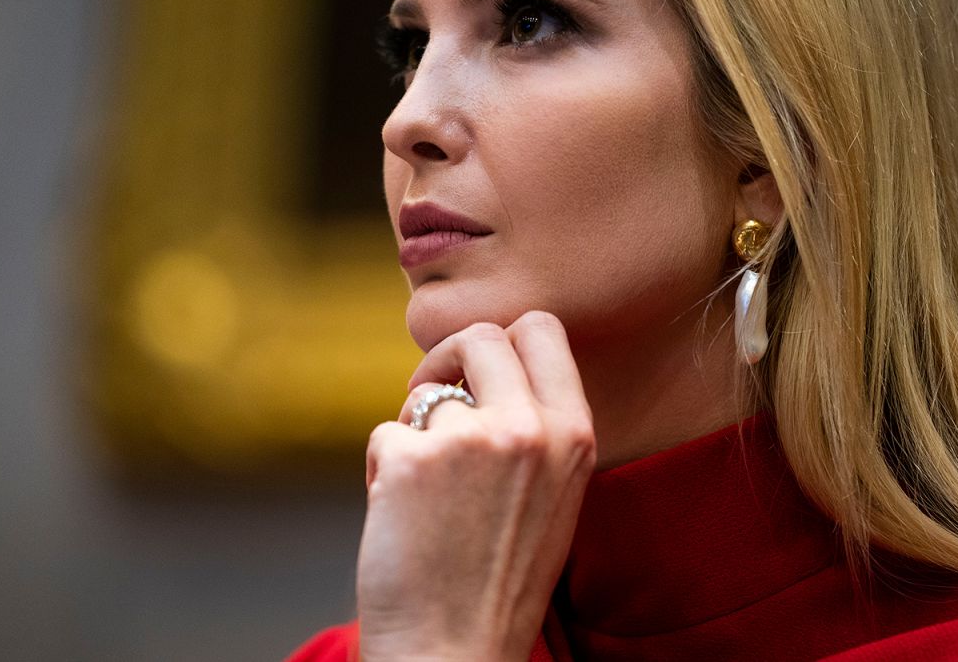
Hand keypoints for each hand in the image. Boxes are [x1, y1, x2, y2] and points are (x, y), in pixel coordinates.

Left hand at [356, 311, 596, 661]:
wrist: (456, 651)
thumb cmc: (499, 578)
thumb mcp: (554, 493)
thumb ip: (535, 425)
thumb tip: (484, 363)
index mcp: (574, 434)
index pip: (542, 327)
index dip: (503, 340)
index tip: (479, 372)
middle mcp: (528, 428)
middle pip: (480, 338)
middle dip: (447, 362)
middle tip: (428, 401)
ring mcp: (469, 439)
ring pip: (424, 397)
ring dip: (415, 433)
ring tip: (426, 497)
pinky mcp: (411, 459)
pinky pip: (386, 435)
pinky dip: (384, 469)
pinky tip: (401, 518)